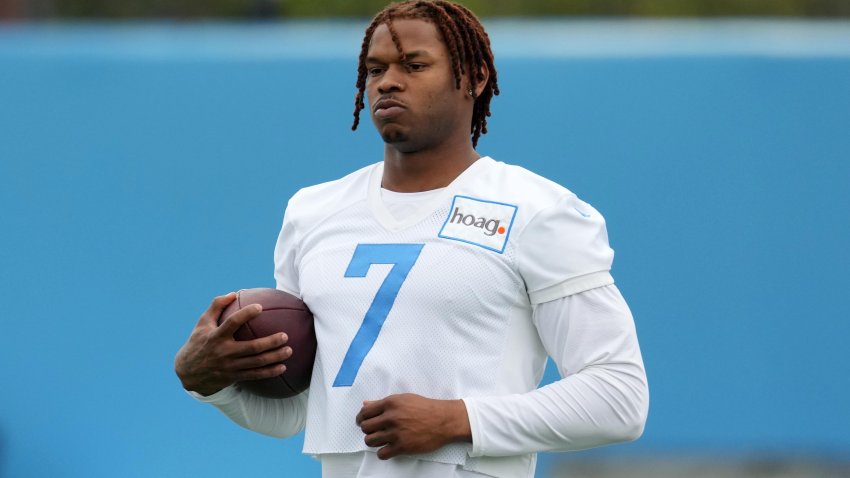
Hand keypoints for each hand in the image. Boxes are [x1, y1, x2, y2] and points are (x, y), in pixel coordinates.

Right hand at [174, 292, 291, 395]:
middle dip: (270, 342)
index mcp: (216, 336)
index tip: (260, 307)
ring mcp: (230, 366)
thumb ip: (216, 306)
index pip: (232, 323)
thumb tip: (233, 293)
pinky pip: (255, 375)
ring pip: (256, 363)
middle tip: (285, 335)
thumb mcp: (202, 324)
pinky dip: (270, 372)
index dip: (246, 314)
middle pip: (251, 347)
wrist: (188, 374)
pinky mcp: (233, 377)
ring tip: (289, 350)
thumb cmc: (198, 342)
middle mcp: (224, 352)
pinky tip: (283, 367)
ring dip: (274, 357)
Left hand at [355, 393, 471, 459]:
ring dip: (373, 441)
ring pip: (370, 441)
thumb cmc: (425, 408)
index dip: (361, 418)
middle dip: (367, 430)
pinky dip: (383, 452)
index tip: (362, 422)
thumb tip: (366, 404)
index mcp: (390, 403)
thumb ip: (382, 402)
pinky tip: (389, 448)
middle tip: (374, 431)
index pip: (365, 412)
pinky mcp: (402, 447)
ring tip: (381, 439)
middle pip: (365, 427)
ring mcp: (396, 433)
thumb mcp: (403, 399)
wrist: (443, 420)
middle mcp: (391, 417)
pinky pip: (381, 454)